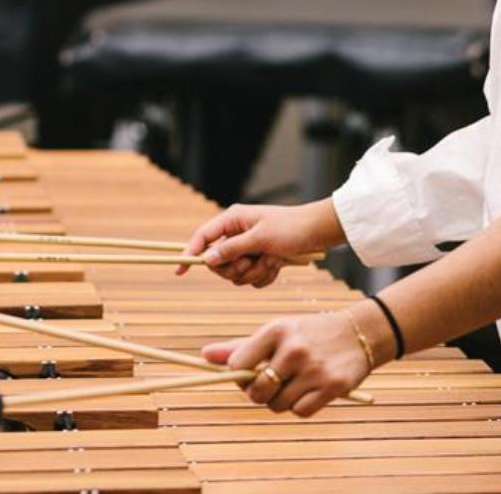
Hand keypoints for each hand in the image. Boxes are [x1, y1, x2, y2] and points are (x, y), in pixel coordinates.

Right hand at [176, 199, 344, 286]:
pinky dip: (265, 275)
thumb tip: (207, 259)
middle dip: (236, 268)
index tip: (180, 270)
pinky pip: (252, 278)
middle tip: (252, 262)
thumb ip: (232, 249)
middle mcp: (237, 234)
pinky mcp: (260, 260)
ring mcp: (249, 248)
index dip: (190, 253)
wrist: (320, 233)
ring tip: (272, 260)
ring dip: (254, 272)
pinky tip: (277, 265)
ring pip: (236, 274)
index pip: (202, 238)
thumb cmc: (292, 228)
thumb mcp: (261, 238)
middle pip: (219, 262)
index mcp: (233, 220)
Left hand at [202, 305, 390, 416]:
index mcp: (276, 330)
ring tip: (291, 384)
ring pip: (277, 404)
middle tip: (269, 383)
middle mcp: (294, 349)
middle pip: (257, 390)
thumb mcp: (275, 332)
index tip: (249, 372)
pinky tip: (308, 391)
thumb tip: (204, 356)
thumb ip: (239, 347)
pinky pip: (300, 412)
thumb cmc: (307, 333)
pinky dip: (299, 407)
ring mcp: (314, 369)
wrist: (359, 333)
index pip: (238, 365)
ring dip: (280, 400)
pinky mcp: (333, 387)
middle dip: (258, 393)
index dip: (238, 376)